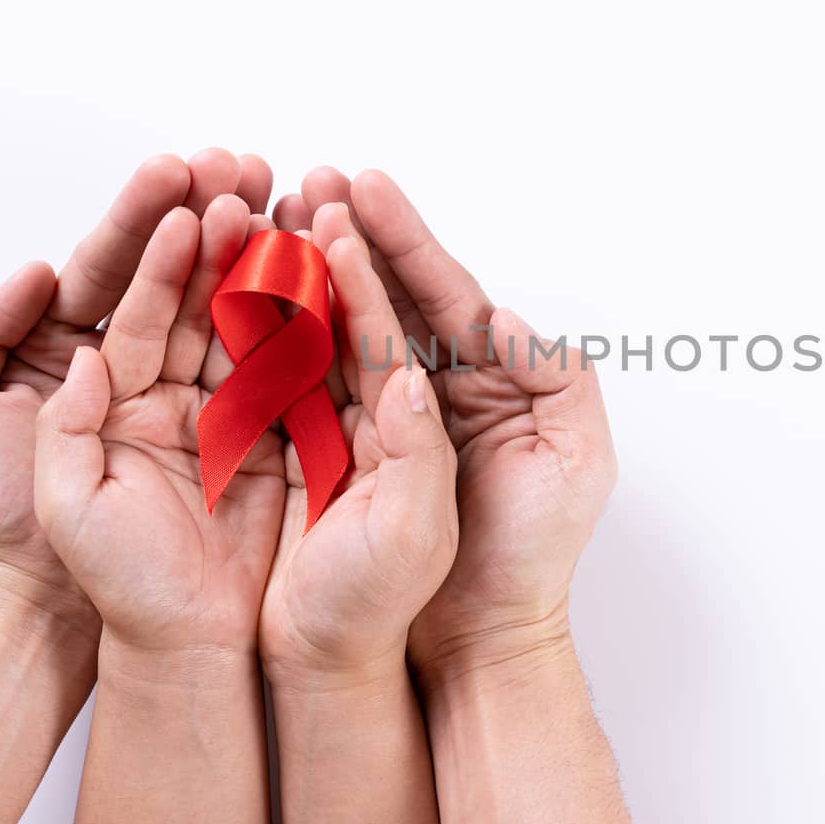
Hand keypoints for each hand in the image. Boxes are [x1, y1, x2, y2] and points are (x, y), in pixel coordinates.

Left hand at [33, 178, 287, 652]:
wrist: (181, 648)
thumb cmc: (108, 582)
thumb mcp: (60, 500)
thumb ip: (62, 424)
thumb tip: (83, 356)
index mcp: (111, 398)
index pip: (132, 308)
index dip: (156, 254)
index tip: (182, 199)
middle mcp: (171, 395)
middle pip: (197, 300)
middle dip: (219, 236)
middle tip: (246, 174)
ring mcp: (230, 414)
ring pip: (251, 324)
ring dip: (270, 265)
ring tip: (293, 206)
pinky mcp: (281, 440)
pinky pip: (299, 375)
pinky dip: (314, 326)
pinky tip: (331, 276)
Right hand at [274, 170, 615, 678]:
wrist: (478, 641)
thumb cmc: (532, 558)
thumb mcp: (575, 463)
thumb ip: (555, 379)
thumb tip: (504, 315)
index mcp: (495, 373)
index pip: (445, 292)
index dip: (405, 240)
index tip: (364, 188)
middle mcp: (439, 383)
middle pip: (390, 294)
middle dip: (349, 236)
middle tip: (306, 182)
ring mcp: (389, 414)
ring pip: (344, 328)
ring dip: (310, 273)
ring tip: (269, 218)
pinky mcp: (346, 449)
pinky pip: (313, 385)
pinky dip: (283, 339)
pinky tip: (249, 294)